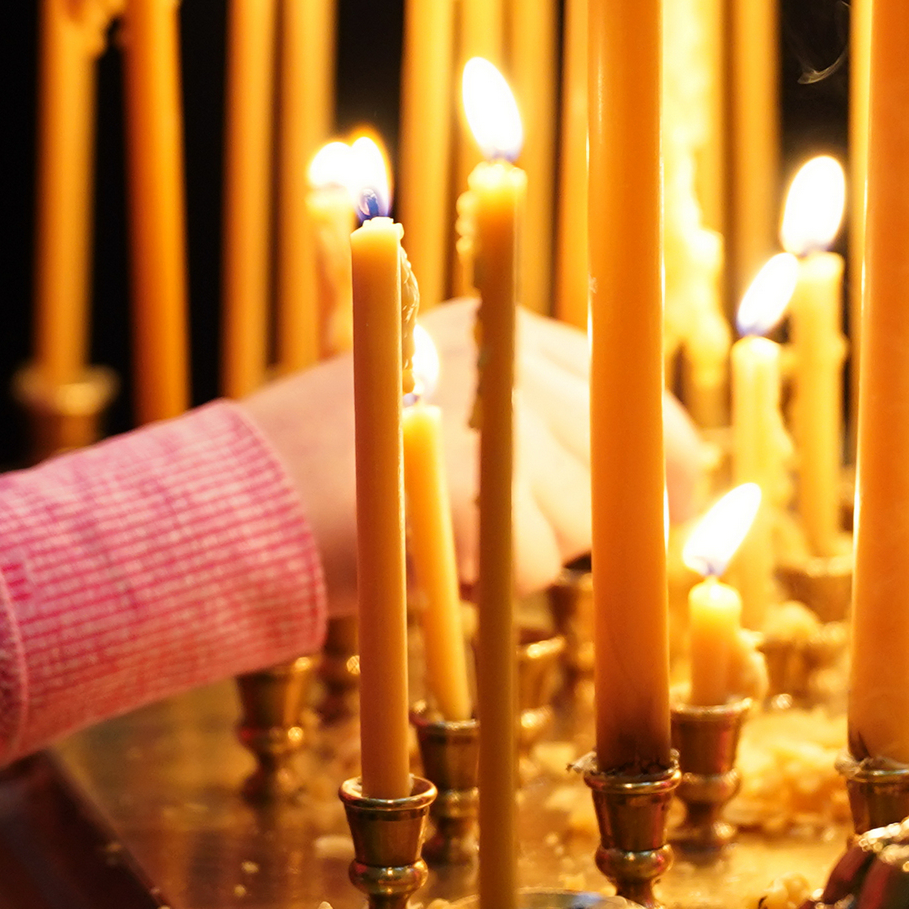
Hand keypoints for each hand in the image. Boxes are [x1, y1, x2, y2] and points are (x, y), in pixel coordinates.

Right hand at [238, 300, 701, 599]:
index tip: (668, 517)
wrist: (240, 502)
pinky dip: (495, 581)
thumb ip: (528, 419)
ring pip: (580, 518)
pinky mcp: (469, 479)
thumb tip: (652, 485)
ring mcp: (487, 410)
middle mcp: (501, 351)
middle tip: (552, 554)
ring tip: (455, 538)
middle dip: (597, 524)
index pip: (630, 392)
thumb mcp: (438, 408)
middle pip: (617, 460)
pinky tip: (438, 553)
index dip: (664, 465)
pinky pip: (533, 562)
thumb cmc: (343, 477)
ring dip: (534, 554)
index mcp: (498, 326)